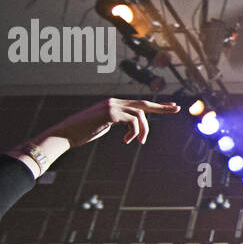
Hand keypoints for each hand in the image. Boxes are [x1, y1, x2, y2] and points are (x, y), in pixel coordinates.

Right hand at [41, 97, 179, 147]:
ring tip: (140, 141)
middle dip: (161, 107)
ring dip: (143, 130)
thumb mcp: (102, 127)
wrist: (64, 134)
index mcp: (113, 105)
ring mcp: (112, 106)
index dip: (155, 106)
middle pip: (143, 104)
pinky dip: (134, 132)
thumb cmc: (80, 133)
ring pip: (139, 115)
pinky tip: (128, 141)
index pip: (138, 104)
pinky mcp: (110, 113)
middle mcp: (114, 102)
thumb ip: (115, 124)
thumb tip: (128, 127)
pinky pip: (132, 121)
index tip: (170, 107)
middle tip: (177, 109)